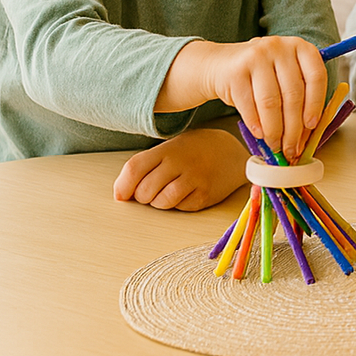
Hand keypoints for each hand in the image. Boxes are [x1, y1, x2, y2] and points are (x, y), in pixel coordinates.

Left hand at [113, 128, 247, 210]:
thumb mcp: (173, 146)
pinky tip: (188, 192)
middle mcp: (181, 162)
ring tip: (170, 191)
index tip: (122, 195)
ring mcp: (194, 179)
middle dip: (143, 196)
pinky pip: (180, 208)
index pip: (134, 169)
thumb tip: (121, 192)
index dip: (123, 186)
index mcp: (168, 148)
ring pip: (161, 203)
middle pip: (144, 191)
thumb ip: (149, 163)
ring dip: (159, 202)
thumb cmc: (196, 150)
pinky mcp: (205, 195)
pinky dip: (178, 205)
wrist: (233, 151)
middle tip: (153, 190)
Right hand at [158, 35, 327, 160]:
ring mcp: (256, 56)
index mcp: (300, 47)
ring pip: (271, 102)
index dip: (316, 104)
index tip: (311, 126)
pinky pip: (249, 104)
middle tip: (291, 147)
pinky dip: (256, 124)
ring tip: (275, 145)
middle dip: (293, 127)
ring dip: (274, 130)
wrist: (220, 64)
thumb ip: (300, 96)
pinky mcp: (236, 71)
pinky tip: (260, 134)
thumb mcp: (284, 75)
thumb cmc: (262, 74)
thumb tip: (306, 134)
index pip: (316, 76)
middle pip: (293, 94)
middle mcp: (279, 47)